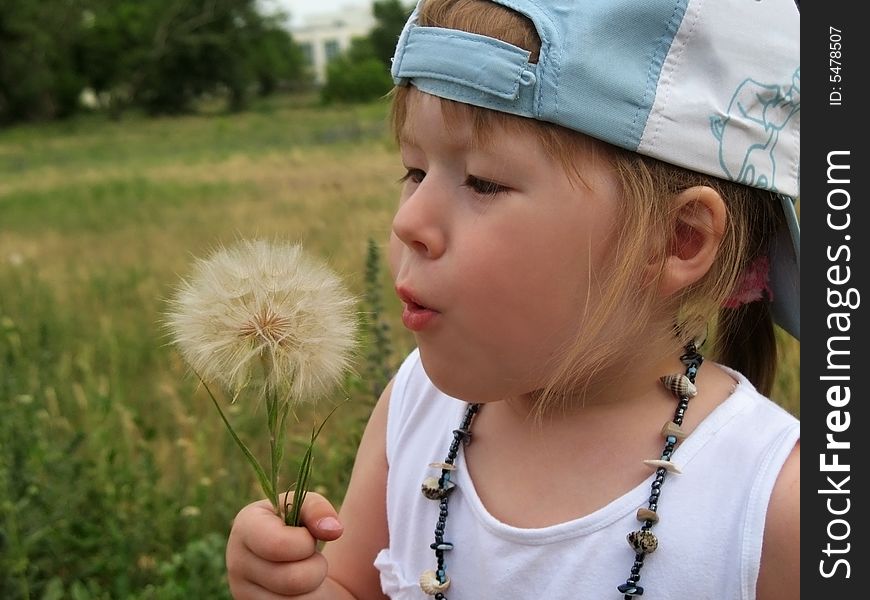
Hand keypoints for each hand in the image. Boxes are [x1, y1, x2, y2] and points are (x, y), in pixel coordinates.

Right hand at [226, 494, 343, 597]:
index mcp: (246, 526)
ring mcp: (242, 592)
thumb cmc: (297, 528)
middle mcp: (237, 562)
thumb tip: (333, 529)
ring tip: (304, 571)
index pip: (278, 545)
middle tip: (311, 556)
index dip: (305, 543)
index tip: (308, 537)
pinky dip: (307, 599)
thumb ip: (318, 509)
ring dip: (313, 586)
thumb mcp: (305, 510)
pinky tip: (298, 589)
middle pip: (293, 579)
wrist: (290, 560)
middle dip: (316, 567)